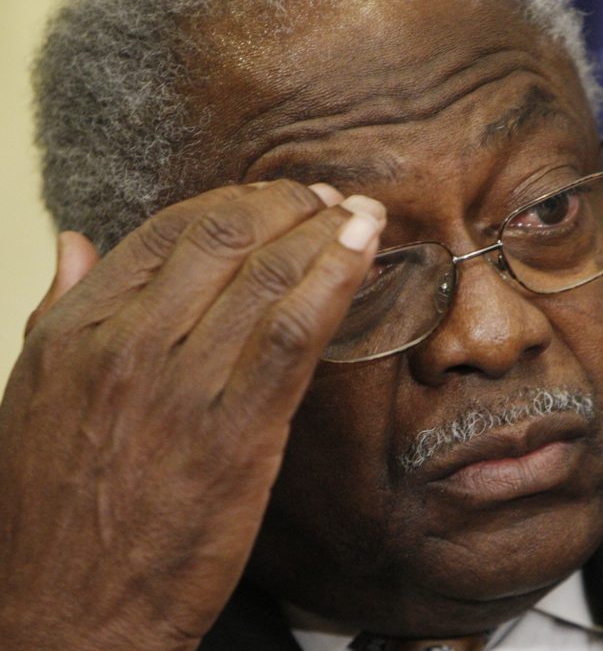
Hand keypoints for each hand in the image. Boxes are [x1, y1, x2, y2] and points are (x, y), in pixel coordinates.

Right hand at [0, 181, 384, 650]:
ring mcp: (182, 383)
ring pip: (266, 273)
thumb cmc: (51, 513)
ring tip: (360, 217)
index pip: (168, 230)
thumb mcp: (32, 395)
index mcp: (77, 328)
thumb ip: (57, 310)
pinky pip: (293, 331)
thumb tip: (74, 240)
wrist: (66, 614)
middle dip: (288, 205)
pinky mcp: (236, 430)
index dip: (235, 202)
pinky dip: (334, 279)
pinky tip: (363, 251)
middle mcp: (127, 341)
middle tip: (327, 201)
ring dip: (324, 231)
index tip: (277, 200)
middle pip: (224, 234)